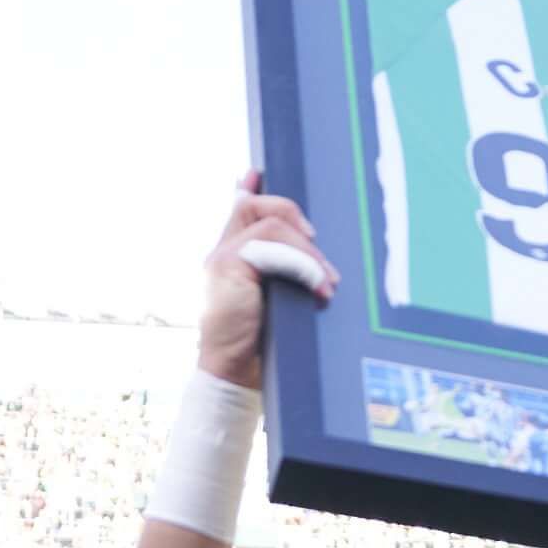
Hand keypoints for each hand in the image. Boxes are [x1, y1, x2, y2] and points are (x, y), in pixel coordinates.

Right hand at [197, 173, 332, 388]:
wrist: (234, 374)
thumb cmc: (258, 344)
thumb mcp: (274, 302)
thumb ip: (283, 274)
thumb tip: (312, 256)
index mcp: (231, 257)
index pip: (238, 210)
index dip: (250, 188)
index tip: (257, 174)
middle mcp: (222, 253)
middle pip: (252, 206)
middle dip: (290, 213)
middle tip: (317, 243)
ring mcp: (222, 259)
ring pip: (270, 226)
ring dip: (306, 252)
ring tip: (326, 282)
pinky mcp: (229, 269)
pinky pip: (271, 249)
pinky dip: (300, 265)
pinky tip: (317, 288)